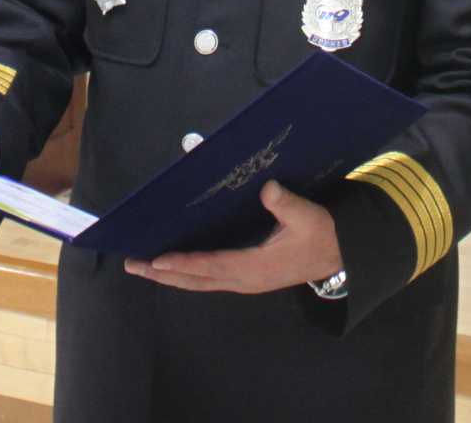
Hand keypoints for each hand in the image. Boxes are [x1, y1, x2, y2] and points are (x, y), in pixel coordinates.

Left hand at [125, 182, 341, 294]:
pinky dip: (187, 273)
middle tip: (133, 264)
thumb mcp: (309, 217)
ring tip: (143, 266)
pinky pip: (209, 278)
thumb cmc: (322, 236)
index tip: (158, 261)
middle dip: (163, 274)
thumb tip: (267, 188)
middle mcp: (245, 278)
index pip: (213, 265)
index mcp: (257, 266)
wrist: (337, 257)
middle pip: (196, 280)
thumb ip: (286, 204)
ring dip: (170, 276)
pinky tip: (173, 266)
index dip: (185, 263)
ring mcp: (244, 281)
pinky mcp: (245, 277)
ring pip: (200, 282)